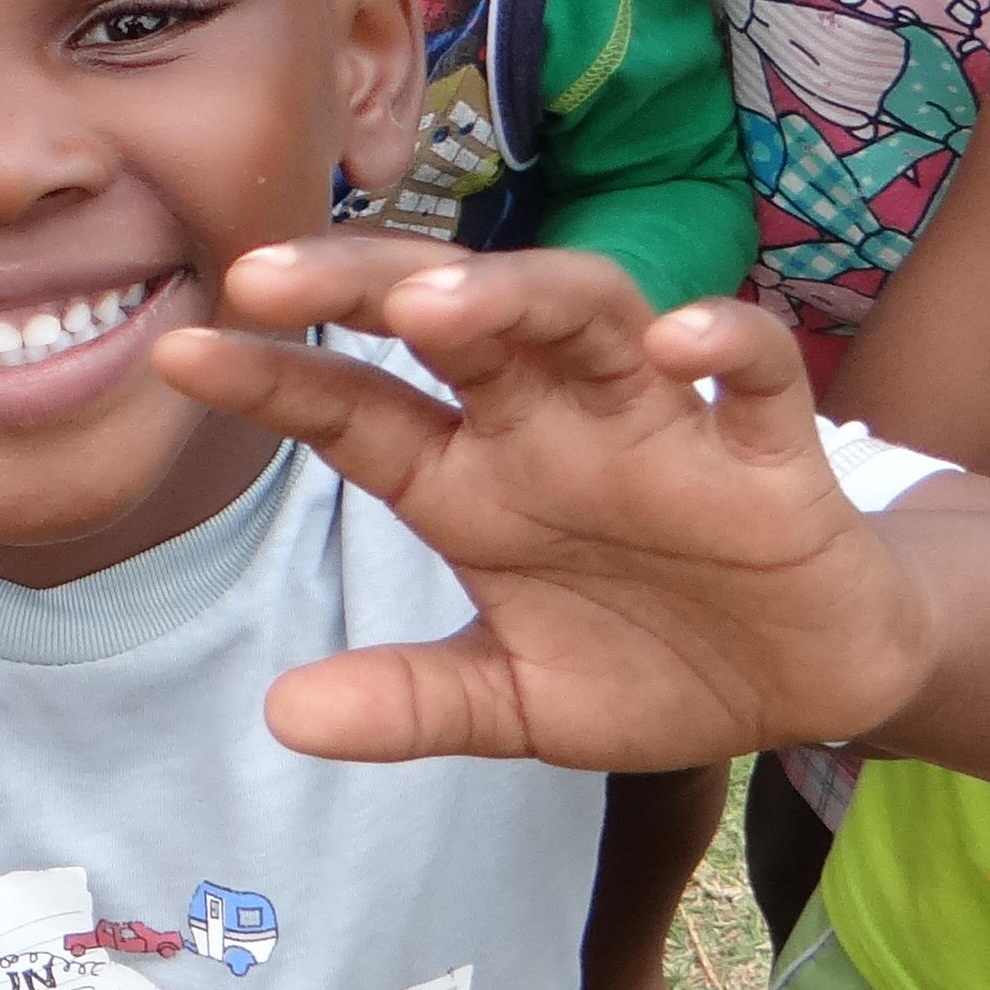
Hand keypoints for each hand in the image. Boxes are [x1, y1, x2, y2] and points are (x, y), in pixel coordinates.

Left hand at [157, 240, 936, 771]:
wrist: (810, 683)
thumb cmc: (654, 662)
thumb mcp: (518, 702)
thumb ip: (413, 703)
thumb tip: (280, 714)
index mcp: (480, 481)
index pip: (359, 413)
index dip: (275, 378)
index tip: (179, 351)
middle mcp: (558, 426)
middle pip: (456, 319)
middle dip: (365, 286)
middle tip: (267, 276)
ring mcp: (664, 424)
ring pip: (587, 315)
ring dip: (518, 296)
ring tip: (438, 303)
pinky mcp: (770, 449)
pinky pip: (753, 371)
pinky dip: (723, 341)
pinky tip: (675, 340)